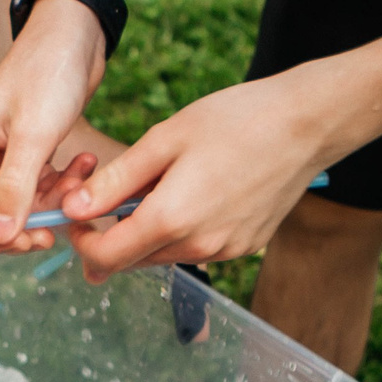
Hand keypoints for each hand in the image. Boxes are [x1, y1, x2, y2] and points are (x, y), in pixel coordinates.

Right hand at [0, 0, 105, 252]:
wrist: (75, 35)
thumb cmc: (49, 72)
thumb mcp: (34, 134)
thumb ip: (15, 188)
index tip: (27, 240)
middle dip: (23, 224)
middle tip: (58, 225)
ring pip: (15, 207)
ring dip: (49, 204)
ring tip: (80, 180)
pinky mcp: (22, 155)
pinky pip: (35, 189)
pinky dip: (60, 186)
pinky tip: (83, 165)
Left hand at [63, 80, 332, 282]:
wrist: (307, 124)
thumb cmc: (235, 120)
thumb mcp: (164, 140)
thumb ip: (116, 182)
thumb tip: (73, 209)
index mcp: (172, 218)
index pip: (106, 257)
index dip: (81, 243)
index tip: (76, 217)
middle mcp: (199, 246)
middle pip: (133, 261)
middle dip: (111, 238)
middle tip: (109, 198)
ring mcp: (226, 251)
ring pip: (164, 256)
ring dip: (146, 234)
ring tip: (158, 185)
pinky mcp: (245, 246)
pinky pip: (197, 248)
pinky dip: (180, 230)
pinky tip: (192, 192)